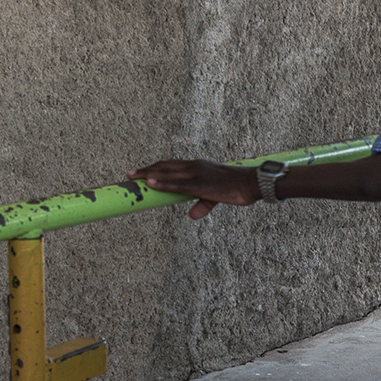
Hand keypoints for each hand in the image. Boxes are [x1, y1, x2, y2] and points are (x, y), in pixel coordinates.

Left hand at [126, 159, 257, 218]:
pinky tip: (150, 183)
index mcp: (197, 166)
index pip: (171, 164)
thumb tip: (191, 216)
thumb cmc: (237, 187)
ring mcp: (196, 174)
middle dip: (145, 170)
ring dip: (148, 175)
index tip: (142, 171)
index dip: (155, 167)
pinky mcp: (200, 185)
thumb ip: (202, 204)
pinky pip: (177, 184)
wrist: (251, 183)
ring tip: (133, 178)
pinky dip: (162, 183)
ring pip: (166, 173)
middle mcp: (194, 166)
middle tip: (129, 174)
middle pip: (164, 166)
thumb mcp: (216, 196)